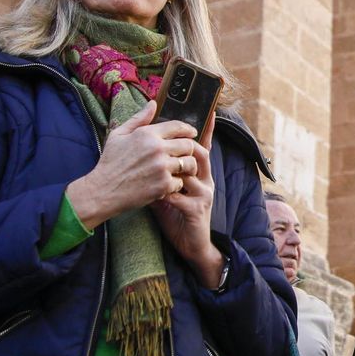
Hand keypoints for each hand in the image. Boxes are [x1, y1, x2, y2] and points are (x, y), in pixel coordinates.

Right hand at [65, 102, 206, 229]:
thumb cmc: (110, 162)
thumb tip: (153, 103)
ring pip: (188, 163)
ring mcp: (161, 167)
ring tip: (180, 169)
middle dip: (190, 149)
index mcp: (147, 134)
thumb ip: (138, 119)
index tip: (192, 133)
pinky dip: (176, 184)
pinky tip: (168, 183)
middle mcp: (157, 149)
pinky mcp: (163, 185)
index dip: (188, 129)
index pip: (177, 126)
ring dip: (186, 167)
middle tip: (186, 154)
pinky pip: (181, 181)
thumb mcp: (118, 135)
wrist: (102, 191)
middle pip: (188, 145)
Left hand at [152, 111, 224, 287]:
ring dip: (173, 170)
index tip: (209, 110)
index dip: (206, 130)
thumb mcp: (168, 191)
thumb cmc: (177, 216)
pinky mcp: (197, 210)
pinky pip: (182, 196)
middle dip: (185, 145)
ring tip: (158, 169)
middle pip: (200, 154)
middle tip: (166, 138)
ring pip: (191, 172)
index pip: (203, 146)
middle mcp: (206, 180)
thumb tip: (145, 154)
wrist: (190, 245)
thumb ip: (159, 172)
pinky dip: (167, 193)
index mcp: (200, 174)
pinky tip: (157, 194)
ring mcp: (203, 195)